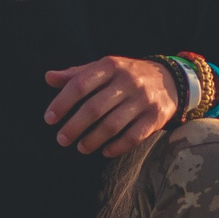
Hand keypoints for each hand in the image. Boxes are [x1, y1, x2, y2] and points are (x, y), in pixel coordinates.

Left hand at [43, 56, 182, 156]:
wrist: (170, 80)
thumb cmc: (126, 75)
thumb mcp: (104, 68)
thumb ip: (76, 74)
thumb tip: (48, 77)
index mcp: (111, 65)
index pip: (80, 84)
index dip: (62, 103)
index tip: (49, 119)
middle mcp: (128, 81)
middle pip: (95, 108)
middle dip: (74, 126)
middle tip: (61, 140)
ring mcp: (143, 99)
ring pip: (112, 125)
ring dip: (92, 140)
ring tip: (80, 148)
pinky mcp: (156, 117)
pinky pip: (133, 137)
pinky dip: (116, 147)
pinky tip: (104, 152)